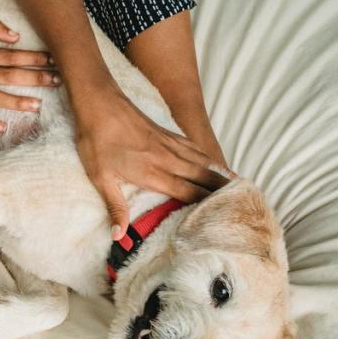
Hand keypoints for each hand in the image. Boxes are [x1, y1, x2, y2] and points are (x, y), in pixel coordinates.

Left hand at [73, 82, 229, 239]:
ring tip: (236, 186)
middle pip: (203, 177)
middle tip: (242, 203)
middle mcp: (167, 158)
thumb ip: (115, 207)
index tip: (222, 217)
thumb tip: (118, 235)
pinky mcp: (166, 132)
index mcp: (153, 173)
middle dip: (222, 191)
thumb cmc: (96, 141)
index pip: (188, 193)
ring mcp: (169, 143)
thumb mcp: (100, 177)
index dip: (206, 205)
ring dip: (219, 174)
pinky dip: (207, 157)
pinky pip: (194, 147)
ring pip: (202, 161)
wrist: (99, 102)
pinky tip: (213, 161)